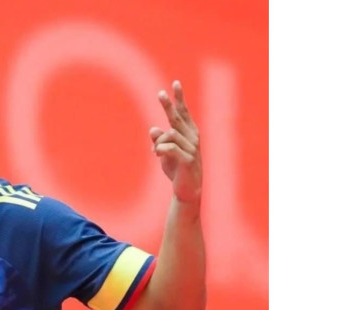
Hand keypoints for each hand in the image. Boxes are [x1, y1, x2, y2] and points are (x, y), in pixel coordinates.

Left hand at [150, 80, 201, 203]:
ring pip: (169, 134)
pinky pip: (170, 148)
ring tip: (155, 152)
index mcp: (189, 134)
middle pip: (177, 118)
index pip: (183, 113)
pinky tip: (156, 154)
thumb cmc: (177, 169)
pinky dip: (160, 149)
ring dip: (158, 142)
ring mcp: (192, 148)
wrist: (187, 190)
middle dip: (168, 105)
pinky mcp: (188, 159)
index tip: (175, 83)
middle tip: (159, 93)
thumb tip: (152, 129)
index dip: (179, 98)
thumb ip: (159, 141)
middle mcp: (193, 138)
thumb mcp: (165, 153)